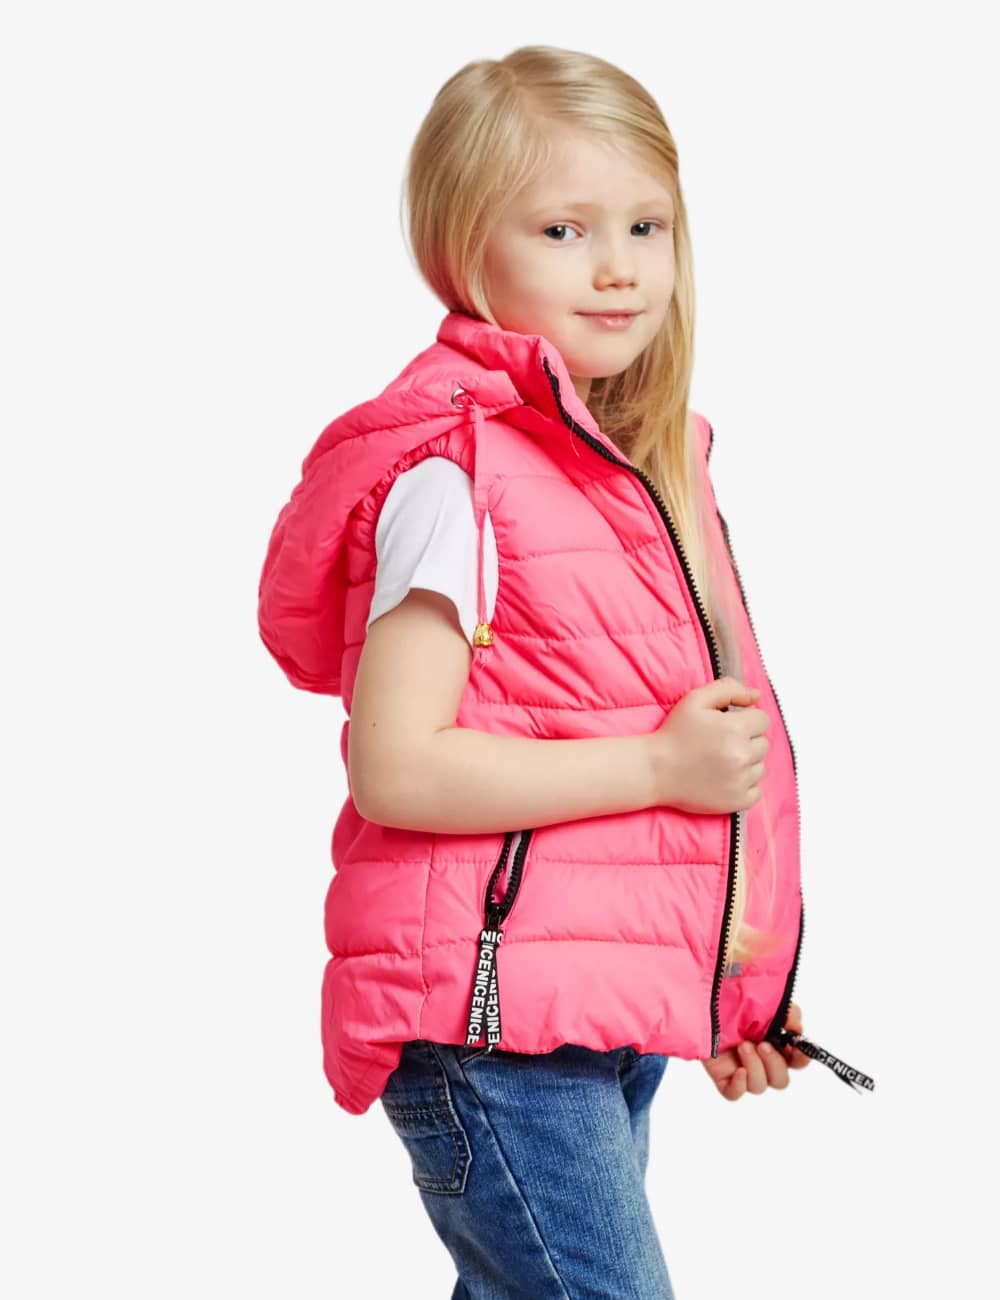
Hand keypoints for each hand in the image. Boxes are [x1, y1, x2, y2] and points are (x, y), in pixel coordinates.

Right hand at [648, 676, 769, 813]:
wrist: (655, 770)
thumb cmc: (674, 734)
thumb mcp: (695, 700)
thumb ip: (728, 689)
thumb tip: (756, 696)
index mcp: (735, 729)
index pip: (762, 720)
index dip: (746, 720)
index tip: (728, 726)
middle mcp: (742, 755)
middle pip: (763, 743)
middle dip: (746, 741)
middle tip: (720, 744)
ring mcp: (741, 781)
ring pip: (760, 766)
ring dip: (746, 763)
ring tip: (720, 762)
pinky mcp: (737, 801)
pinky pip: (756, 790)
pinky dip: (744, 785)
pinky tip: (724, 779)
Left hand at [700, 1001, 811, 1100]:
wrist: (704, 996)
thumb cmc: (735, 995)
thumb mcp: (766, 999)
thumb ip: (788, 1013)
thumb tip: (798, 1030)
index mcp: (775, 1042)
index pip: (798, 1061)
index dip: (801, 1058)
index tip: (795, 1046)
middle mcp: (761, 1059)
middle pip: (781, 1081)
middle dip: (774, 1064)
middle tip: (762, 1044)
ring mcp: (742, 1068)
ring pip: (759, 1087)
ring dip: (755, 1067)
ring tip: (742, 1045)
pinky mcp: (722, 1074)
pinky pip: (734, 1094)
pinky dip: (739, 1086)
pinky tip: (738, 1071)